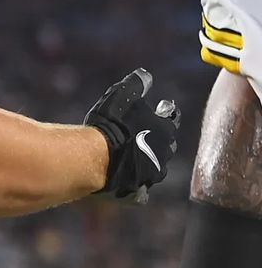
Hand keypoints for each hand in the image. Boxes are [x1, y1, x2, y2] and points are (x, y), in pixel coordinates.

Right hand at [84, 68, 179, 199]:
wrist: (95, 159)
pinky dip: (134, 184)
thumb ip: (136, 84)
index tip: (161, 107)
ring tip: (132, 156)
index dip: (165, 112)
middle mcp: (164, 154)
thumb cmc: (110, 124)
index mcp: (164, 130)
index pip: (171, 119)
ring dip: (147, 161)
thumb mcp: (122, 96)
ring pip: (155, 168)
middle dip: (159, 139)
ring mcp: (152, 176)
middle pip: (167, 145)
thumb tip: (146, 75)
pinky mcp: (137, 192)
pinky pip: (140, 189)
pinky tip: (123, 179)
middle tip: (145, 133)